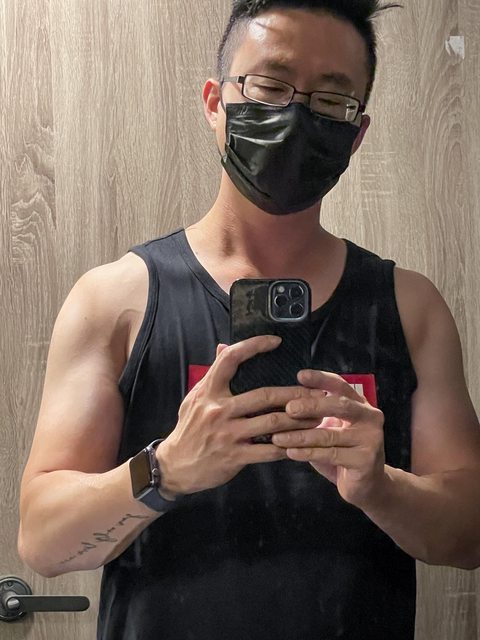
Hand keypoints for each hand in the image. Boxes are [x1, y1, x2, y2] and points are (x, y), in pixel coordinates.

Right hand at [156, 337, 318, 496]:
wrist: (175, 466)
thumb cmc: (189, 429)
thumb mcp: (195, 398)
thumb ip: (212, 374)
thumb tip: (223, 346)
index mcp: (209, 392)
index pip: (231, 359)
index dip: (253, 346)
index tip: (274, 342)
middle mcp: (219, 409)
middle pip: (264, 395)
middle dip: (293, 393)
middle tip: (315, 392)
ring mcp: (228, 434)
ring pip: (272, 423)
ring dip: (298, 420)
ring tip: (316, 418)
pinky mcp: (235, 456)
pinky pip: (268, 450)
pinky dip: (287, 447)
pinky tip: (301, 444)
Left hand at [272, 369, 387, 508]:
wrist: (368, 485)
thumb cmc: (343, 451)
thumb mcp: (331, 428)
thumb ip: (317, 415)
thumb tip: (284, 403)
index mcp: (360, 404)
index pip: (341, 385)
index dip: (321, 379)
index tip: (300, 375)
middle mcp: (370, 417)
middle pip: (338, 405)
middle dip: (311, 406)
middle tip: (288, 409)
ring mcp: (371, 438)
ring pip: (329, 434)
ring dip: (300, 436)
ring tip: (277, 437)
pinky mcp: (365, 460)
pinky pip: (330, 454)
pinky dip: (307, 453)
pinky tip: (290, 452)